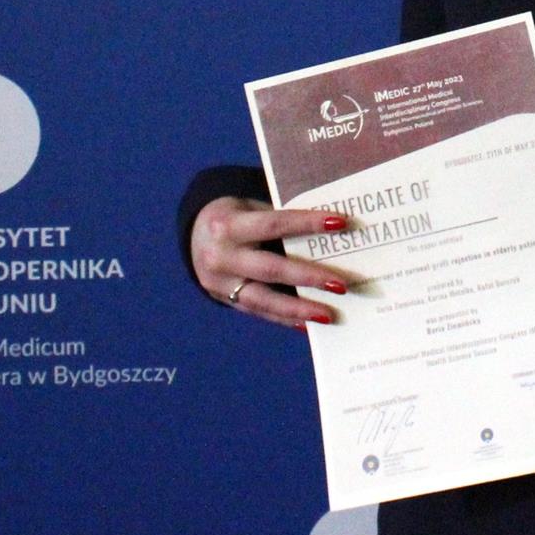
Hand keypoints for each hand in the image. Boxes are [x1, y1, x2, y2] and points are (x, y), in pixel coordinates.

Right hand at [187, 195, 352, 330]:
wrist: (192, 235)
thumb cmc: (235, 216)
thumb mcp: (248, 208)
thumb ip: (278, 219)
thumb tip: (328, 229)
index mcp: (229, 225)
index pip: (274, 224)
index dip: (307, 223)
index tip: (340, 223)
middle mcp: (222, 256)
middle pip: (271, 268)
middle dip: (308, 277)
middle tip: (342, 284)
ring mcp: (222, 283)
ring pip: (263, 299)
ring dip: (298, 308)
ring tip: (328, 315)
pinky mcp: (225, 300)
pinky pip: (258, 312)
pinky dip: (284, 318)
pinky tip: (308, 325)